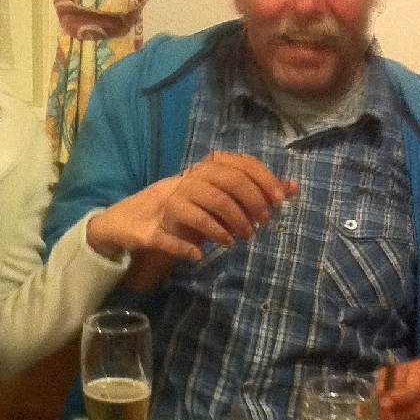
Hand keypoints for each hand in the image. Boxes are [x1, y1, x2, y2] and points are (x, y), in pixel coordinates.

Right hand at [87, 152, 296, 287]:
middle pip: (223, 183)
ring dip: (224, 226)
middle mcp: (184, 182)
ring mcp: (166, 204)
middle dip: (247, 203)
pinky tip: (200, 255)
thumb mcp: (215, 199)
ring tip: (236, 241)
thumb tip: (292, 187)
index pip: (237, 164)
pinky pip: (170, 237)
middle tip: (260, 224)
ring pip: (201, 207)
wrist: (127, 223)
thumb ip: (252, 193)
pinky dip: (188, 247)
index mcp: (201, 172)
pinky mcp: (150, 229)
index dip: (261, 179)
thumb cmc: (181, 209)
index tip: (279, 200)